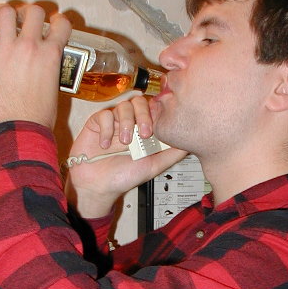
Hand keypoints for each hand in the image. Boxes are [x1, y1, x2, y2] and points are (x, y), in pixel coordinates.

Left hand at [0, 3, 71, 131]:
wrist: (18, 129)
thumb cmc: (36, 117)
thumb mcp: (53, 88)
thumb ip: (48, 70)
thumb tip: (41, 67)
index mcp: (50, 55)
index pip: (61, 25)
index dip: (59, 21)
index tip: (54, 21)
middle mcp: (29, 46)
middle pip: (33, 12)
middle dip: (30, 12)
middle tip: (24, 17)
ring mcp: (5, 49)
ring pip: (5, 12)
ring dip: (4, 11)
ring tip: (1, 14)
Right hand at [66, 95, 187, 218]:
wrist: (99, 186)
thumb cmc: (124, 177)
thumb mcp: (153, 166)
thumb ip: (171, 154)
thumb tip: (190, 143)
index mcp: (144, 129)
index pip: (153, 109)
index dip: (156, 114)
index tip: (156, 129)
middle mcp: (130, 122)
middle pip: (139, 102)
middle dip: (144, 116)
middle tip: (144, 134)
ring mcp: (114, 122)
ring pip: (123, 106)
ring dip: (127, 123)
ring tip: (125, 142)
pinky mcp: (97, 123)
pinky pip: (104, 115)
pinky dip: (106, 128)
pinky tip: (105, 145)